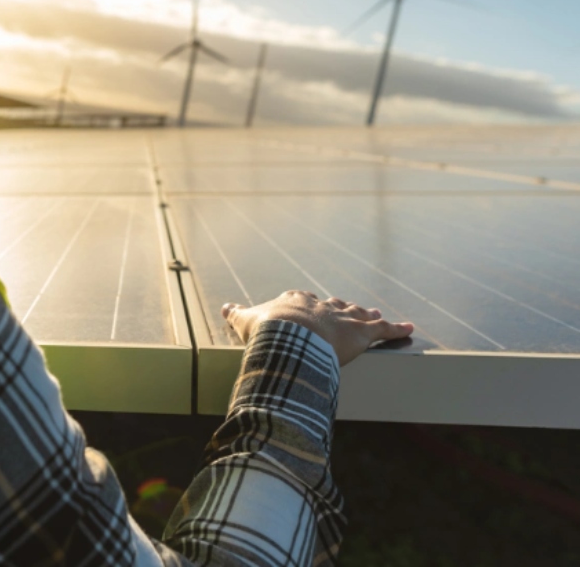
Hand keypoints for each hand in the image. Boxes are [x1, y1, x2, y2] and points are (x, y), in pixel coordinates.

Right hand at [222, 291, 413, 365]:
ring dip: (367, 315)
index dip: (306, 304)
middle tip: (347, 309)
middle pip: (333, 305)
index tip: (307, 304)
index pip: (303, 299)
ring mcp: (343, 318)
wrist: (288, 336)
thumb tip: (225, 307)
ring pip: (359, 314)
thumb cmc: (266, 330)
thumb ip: (237, 314)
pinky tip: (409, 328)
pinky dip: (397, 330)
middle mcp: (321, 306)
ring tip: (376, 313)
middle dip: (340, 308)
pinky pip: (383, 331)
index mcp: (295, 302)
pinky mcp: (361, 333)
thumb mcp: (245, 321)